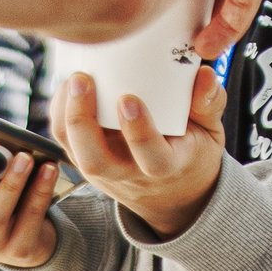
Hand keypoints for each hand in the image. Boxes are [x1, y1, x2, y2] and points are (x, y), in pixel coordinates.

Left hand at [58, 69, 227, 240]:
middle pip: (97, 161)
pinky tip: (66, 87)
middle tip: (82, 80)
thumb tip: (205, 75)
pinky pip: (66, 143)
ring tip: (71, 79)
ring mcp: (105, 173)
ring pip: (75, 153)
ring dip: (65, 116)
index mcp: (167, 168)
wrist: (174, 195)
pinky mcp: (88, 165)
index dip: (137, 131)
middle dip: (83, 121)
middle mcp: (130, 175)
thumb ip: (209, 104)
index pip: (151, 158)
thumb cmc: (192, 153)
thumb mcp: (211, 133)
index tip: (128, 98)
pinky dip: (60, 115)